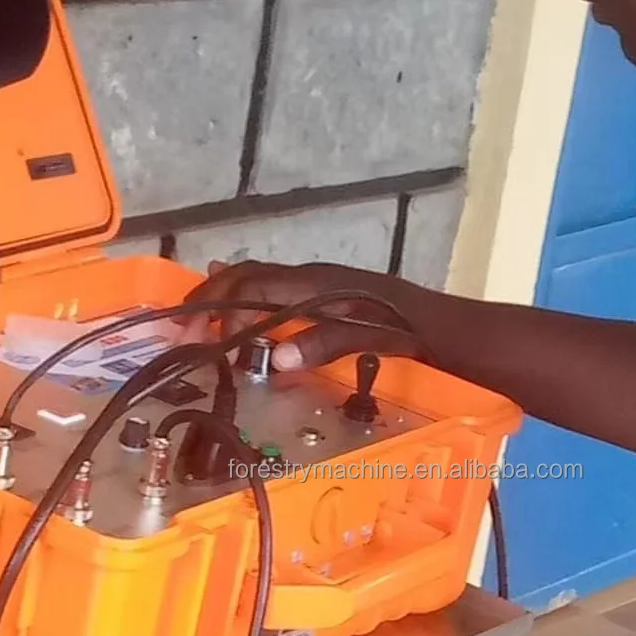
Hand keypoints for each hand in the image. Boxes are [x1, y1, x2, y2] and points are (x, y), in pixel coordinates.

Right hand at [176, 260, 421, 370]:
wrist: (453, 327)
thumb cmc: (418, 332)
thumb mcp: (376, 340)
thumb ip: (328, 343)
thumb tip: (277, 360)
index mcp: (318, 283)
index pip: (253, 285)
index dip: (218, 306)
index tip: (193, 334)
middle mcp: (313, 276)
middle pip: (249, 276)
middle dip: (211, 298)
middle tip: (181, 329)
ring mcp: (321, 283)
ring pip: (260, 279)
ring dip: (226, 297)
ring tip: (196, 315)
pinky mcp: (330, 295)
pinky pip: (278, 289)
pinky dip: (249, 296)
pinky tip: (238, 304)